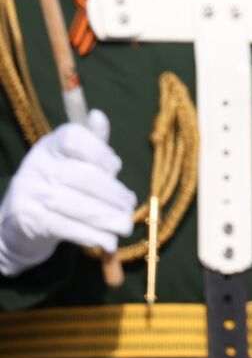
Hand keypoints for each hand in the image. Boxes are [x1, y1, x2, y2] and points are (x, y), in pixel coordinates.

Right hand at [0, 110, 135, 276]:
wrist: (16, 224)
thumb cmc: (55, 187)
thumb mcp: (71, 161)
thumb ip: (92, 144)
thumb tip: (98, 116)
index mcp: (50, 145)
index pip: (76, 138)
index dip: (102, 153)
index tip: (116, 167)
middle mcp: (37, 164)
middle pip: (85, 177)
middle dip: (114, 195)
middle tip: (130, 207)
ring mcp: (30, 192)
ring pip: (79, 204)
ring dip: (109, 218)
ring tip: (125, 226)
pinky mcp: (29, 219)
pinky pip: (67, 226)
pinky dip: (92, 235)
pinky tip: (108, 241)